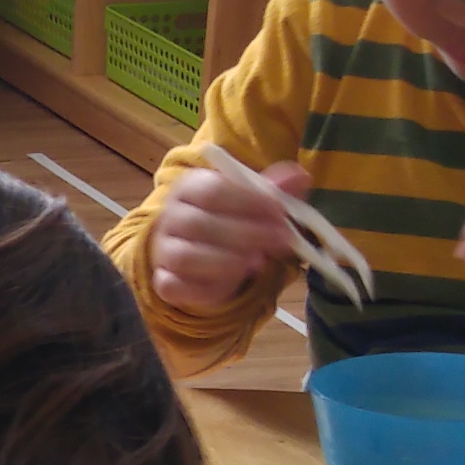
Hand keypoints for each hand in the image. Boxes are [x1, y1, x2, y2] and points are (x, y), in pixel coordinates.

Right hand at [147, 153, 321, 309]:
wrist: (197, 248)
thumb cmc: (229, 218)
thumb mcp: (253, 200)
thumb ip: (275, 189)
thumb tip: (300, 177)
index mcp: (189, 187)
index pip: (212, 189)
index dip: (249, 201)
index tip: (280, 211)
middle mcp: (170, 217)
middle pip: (200, 223)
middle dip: (246, 233)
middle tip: (281, 239)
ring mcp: (164, 250)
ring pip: (187, 257)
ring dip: (227, 261)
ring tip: (259, 262)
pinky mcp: (165, 281)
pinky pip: (178, 286)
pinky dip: (208, 287)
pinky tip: (236, 281)